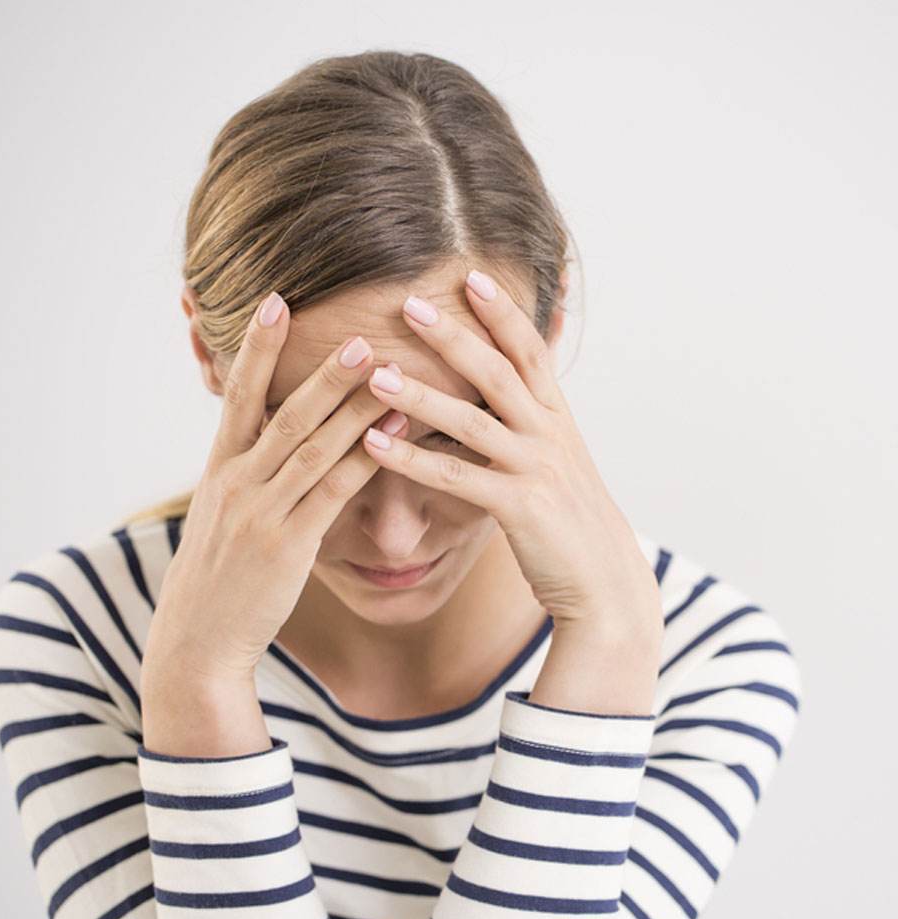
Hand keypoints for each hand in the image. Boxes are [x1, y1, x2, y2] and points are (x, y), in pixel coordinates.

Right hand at [141, 291, 409, 689]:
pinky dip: (364, 458)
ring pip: (312, 447)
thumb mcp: (220, 514)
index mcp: (220, 469)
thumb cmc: (216, 574)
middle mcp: (237, 482)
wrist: (198, 638)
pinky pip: (332, 492)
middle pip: (283, 413)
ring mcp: (261, 513)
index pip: (238, 395)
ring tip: (386, 369)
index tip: (275, 301)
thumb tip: (269, 438)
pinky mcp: (288, 546)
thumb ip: (244, 472)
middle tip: (357, 332)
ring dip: (352, 406)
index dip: (256, 347)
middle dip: (322, 372)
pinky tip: (394, 431)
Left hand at [362, 269, 662, 649]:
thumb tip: (516, 392)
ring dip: (420, 395)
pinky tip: (373, 445)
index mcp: (558, 418)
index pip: (530, 351)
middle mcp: (550, 434)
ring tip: (375, 374)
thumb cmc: (571, 521)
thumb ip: (536, 422)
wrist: (606, 580)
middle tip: (409, 303)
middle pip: (499, 372)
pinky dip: (412, 461)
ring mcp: (536, 469)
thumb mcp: (561, 460)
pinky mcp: (520, 507)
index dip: (502, 313)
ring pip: (472, 422)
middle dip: (455, 335)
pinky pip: (456, 478)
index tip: (470, 276)